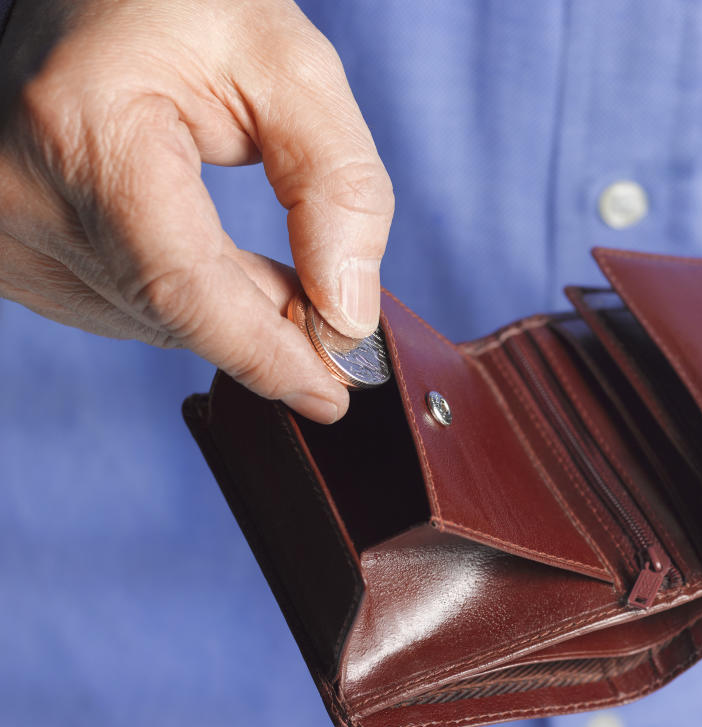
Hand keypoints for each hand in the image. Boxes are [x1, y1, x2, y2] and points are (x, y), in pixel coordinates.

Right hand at [0, 0, 394, 422]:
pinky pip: (119, 306)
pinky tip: (238, 277)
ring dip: (234, 317)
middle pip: (168, 312)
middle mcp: (16, 192)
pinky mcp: (10, 246)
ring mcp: (2, 228)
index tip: (333, 394)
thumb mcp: (292, 71)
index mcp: (81, 133)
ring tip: (297, 284)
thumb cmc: (190, 5)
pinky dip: (191, 304)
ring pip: (147, 320)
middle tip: (346, 338)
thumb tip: (348, 314)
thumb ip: (338, 187)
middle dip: (269, 336)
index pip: (182, 288)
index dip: (265, 355)